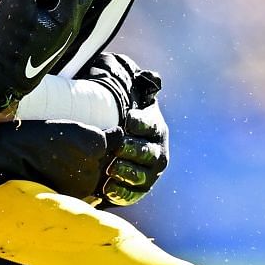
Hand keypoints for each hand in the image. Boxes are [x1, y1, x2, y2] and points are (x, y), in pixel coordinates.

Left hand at [75, 52, 167, 204]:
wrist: (109, 143)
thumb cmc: (111, 117)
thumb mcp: (116, 98)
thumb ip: (123, 84)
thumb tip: (136, 71)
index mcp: (153, 126)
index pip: (151, 125)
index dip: (141, 123)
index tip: (127, 120)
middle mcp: (156, 149)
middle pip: (150, 153)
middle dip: (134, 151)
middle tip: (116, 149)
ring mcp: (150, 171)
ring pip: (146, 175)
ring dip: (129, 174)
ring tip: (110, 171)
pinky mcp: (139, 188)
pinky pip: (135, 194)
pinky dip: (123, 194)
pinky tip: (108, 190)